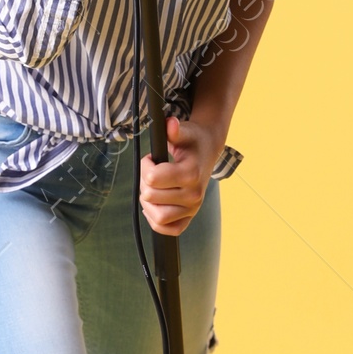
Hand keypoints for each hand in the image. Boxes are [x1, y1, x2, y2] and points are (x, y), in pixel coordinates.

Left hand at [140, 114, 226, 236]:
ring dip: (148, 202)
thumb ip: (175, 130)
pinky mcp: (189, 218)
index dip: (146, 165)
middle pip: (149, 196)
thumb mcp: (184, 132)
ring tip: (154, 187)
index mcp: (191, 174)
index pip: (152, 178)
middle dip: (145, 182)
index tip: (152, 158)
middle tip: (153, 171)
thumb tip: (170, 124)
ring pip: (156, 217)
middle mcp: (194, 195)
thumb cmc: (193, 142)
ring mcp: (192, 208)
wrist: (207, 151)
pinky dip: (156, 220)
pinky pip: (167, 230)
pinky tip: (156, 204)